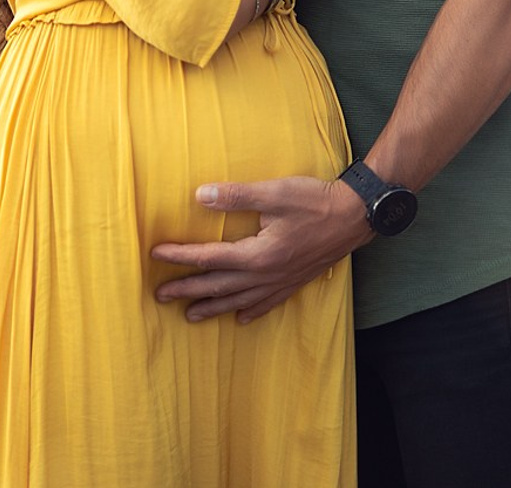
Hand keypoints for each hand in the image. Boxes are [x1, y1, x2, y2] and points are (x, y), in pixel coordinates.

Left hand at [151, 174, 368, 323]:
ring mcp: (281, 282)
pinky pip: (267, 303)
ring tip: (190, 316)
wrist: (354, 217)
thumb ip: (236, 195)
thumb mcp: (273, 192)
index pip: (209, 258)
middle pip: (219, 286)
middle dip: (188, 290)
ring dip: (213, 307)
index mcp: (257, 255)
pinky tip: (241, 318)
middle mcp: (266, 275)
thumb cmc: (314, 201)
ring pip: (239, 301)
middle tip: (159, 296)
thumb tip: (199, 196)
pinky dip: (251, 311)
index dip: (181, 257)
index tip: (155, 255)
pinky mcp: (294, 282)